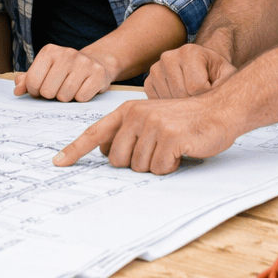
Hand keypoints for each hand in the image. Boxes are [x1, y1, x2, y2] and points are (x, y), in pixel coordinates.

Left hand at [14, 45, 112, 101]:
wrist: (96, 62)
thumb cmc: (64, 69)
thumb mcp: (44, 70)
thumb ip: (28, 79)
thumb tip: (17, 91)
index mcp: (49, 51)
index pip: (32, 81)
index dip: (34, 91)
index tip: (41, 88)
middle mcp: (67, 54)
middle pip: (48, 91)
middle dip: (51, 95)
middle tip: (57, 89)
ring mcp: (84, 63)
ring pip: (64, 96)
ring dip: (65, 98)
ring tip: (70, 89)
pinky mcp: (98, 74)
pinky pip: (82, 98)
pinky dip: (80, 98)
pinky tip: (82, 88)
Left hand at [52, 96, 239, 173]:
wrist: (220, 108)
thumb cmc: (186, 118)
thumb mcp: (152, 118)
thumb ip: (129, 132)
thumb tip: (107, 153)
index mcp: (128, 110)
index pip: (95, 132)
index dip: (76, 150)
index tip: (58, 162)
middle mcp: (136, 116)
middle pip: (118, 160)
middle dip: (136, 163)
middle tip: (157, 150)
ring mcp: (153, 126)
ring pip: (139, 166)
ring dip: (156, 165)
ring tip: (172, 147)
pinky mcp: (170, 138)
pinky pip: (160, 168)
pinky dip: (171, 166)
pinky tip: (181, 151)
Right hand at [144, 42, 235, 98]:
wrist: (204, 67)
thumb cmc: (216, 72)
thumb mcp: (228, 75)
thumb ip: (225, 85)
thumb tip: (219, 105)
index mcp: (190, 52)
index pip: (196, 88)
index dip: (207, 95)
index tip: (212, 90)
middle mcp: (169, 57)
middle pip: (181, 95)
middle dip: (194, 102)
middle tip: (202, 95)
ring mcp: (156, 69)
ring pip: (169, 102)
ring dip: (182, 105)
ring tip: (192, 96)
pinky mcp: (149, 82)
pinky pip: (158, 103)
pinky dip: (170, 106)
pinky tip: (180, 98)